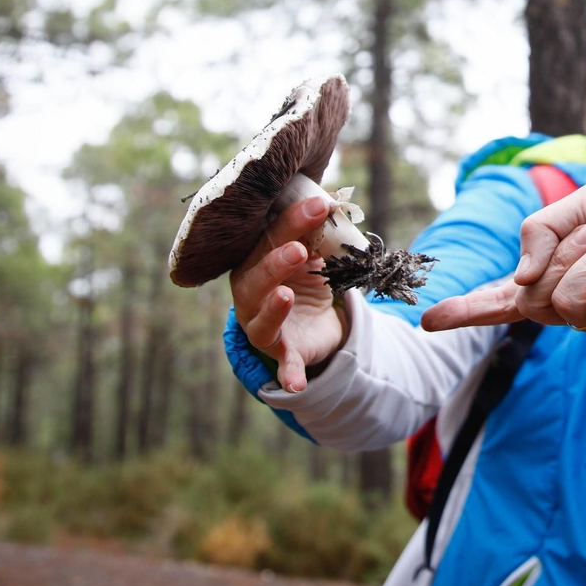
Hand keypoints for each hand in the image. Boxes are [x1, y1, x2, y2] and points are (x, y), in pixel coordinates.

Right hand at [230, 196, 347, 390]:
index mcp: (255, 261)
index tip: (320, 204)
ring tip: (286, 295)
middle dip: (276, 262)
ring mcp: (263, 326)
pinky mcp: (282, 354)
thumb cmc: (305, 275)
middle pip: (257, 277)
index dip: (292, 221)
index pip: (268, 238)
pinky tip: (295, 385)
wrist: (313, 322)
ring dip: (273, 308)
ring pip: (262, 320)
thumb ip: (318, 231)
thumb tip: (334, 199)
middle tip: (299, 250)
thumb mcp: (314, 252)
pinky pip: (284, 367)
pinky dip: (289, 376)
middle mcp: (251, 294)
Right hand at [420, 156, 585, 347]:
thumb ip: (539, 234)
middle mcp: (579, 304)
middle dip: (558, 254)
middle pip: (531, 297)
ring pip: (563, 300)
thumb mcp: (584, 206)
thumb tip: (519, 282)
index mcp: (562, 274)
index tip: (429, 320)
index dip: (468, 308)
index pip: (507, 298)